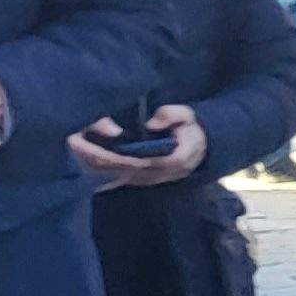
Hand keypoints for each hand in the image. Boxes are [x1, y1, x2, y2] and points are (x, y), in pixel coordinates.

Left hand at [73, 108, 206, 186]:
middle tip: (94, 154)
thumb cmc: (189, 128)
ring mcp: (162, 179)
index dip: (133, 157)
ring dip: (115, 171)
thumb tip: (150, 123)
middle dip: (117, 164)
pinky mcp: (153, 181)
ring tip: (93, 160)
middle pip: (140, 171)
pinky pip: (133, 180)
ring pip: (135, 178)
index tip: (114, 150)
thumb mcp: (187, 115)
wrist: (201, 145)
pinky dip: (117, 175)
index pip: (154, 160)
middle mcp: (171, 172)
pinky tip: (101, 167)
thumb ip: (171, 114)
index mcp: (181, 156)